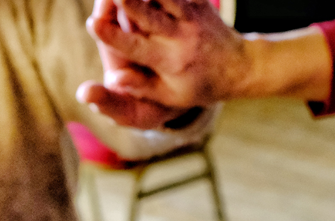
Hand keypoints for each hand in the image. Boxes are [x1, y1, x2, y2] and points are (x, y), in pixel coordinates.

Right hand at [79, 0, 245, 127]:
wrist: (240, 67)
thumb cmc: (199, 85)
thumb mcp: (172, 96)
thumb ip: (142, 86)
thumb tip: (114, 79)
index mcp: (168, 61)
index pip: (134, 47)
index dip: (112, 36)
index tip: (94, 23)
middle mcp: (178, 37)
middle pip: (148, 15)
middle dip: (128, 1)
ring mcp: (191, 17)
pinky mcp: (199, 3)